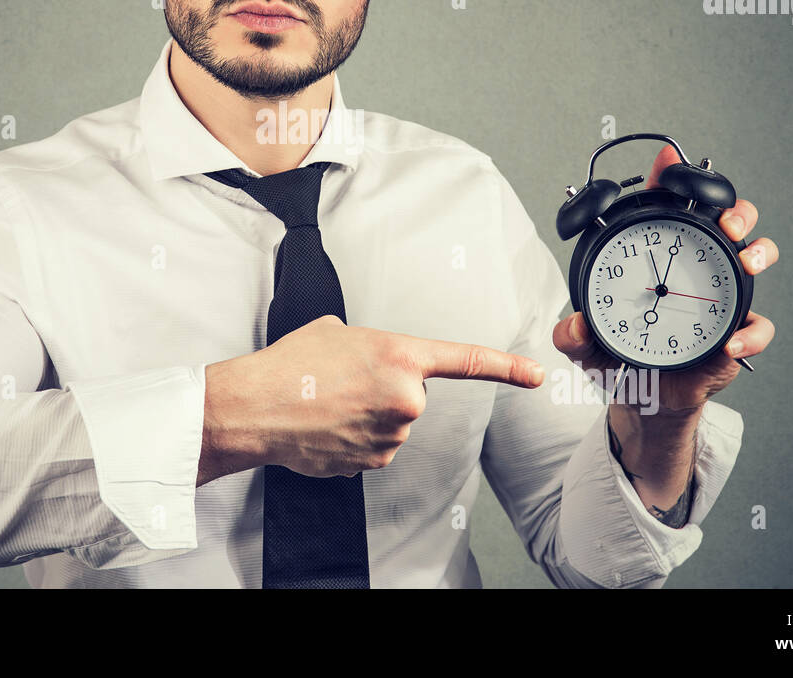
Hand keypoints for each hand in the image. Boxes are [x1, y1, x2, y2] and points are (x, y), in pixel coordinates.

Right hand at [242, 314, 544, 477]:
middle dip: (384, 390)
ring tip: (327, 402)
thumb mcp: (336, 332)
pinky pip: (373, 446)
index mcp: (401, 356)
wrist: (257, 407)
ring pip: (391, 424)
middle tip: (343, 381)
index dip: (506, 368)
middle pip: (411, 396)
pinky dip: (353, 438)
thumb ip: (370, 345)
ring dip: (365, 415)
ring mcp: (391, 433)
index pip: (466, 361)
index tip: (536, 376)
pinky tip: (327, 425)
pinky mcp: (373, 461)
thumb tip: (371, 363)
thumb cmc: (290, 366)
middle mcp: (405, 397)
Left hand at [551, 144, 777, 412]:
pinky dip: (751, 332)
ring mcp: (722, 297)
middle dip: (736, 210)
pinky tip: (730, 342)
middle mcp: (697, 268)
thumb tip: (574, 325)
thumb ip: (572, 334)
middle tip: (725, 221)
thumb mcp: (587, 343)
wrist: (643, 398)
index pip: (671, 210)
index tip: (670, 164)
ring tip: (745, 261)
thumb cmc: (618, 357)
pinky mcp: (736, 333)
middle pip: (730, 220)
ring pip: (757, 257)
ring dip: (758, 251)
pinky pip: (759, 326)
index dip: (673, 180)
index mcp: (660, 257)